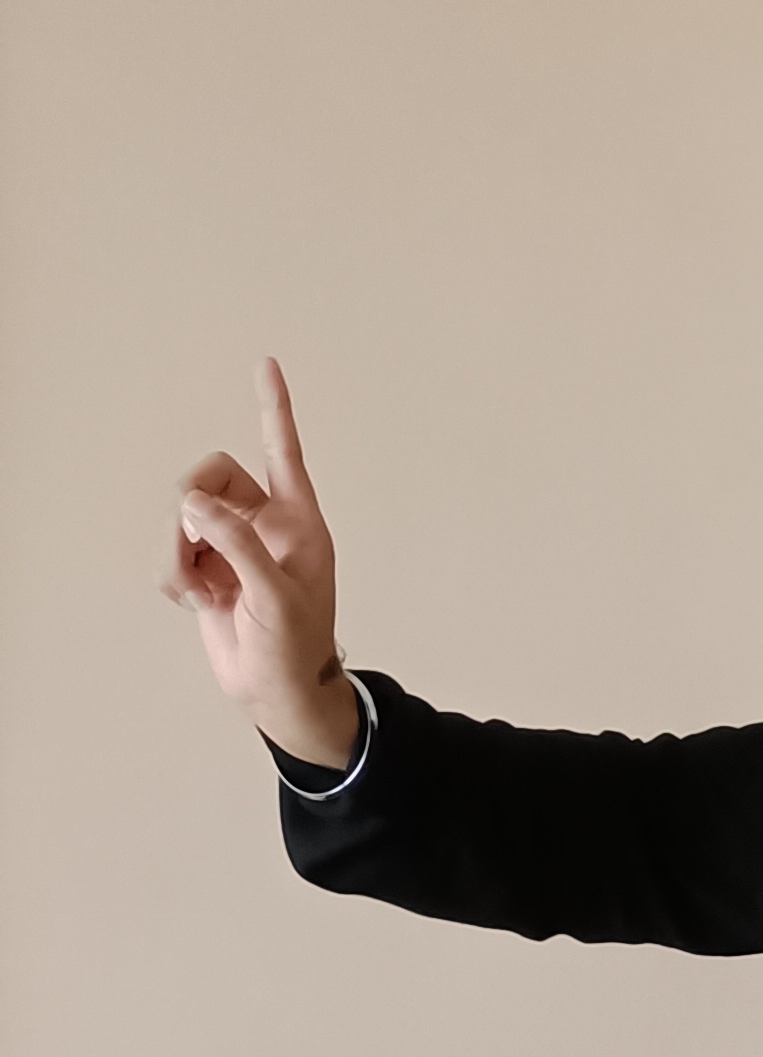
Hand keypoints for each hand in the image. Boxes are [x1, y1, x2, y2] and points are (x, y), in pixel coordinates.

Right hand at [166, 359, 354, 765]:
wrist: (276, 693)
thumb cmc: (295, 646)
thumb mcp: (274, 594)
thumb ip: (235, 542)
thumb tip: (192, 504)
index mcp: (297, 521)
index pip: (282, 452)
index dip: (273, 409)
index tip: (266, 364)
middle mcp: (264, 525)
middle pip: (211, 476)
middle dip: (193, 504)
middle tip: (193, 541)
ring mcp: (231, 546)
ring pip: (183, 515)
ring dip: (178, 551)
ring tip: (201, 590)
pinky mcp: (205, 569)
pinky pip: (171, 550)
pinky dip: (174, 574)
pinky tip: (196, 600)